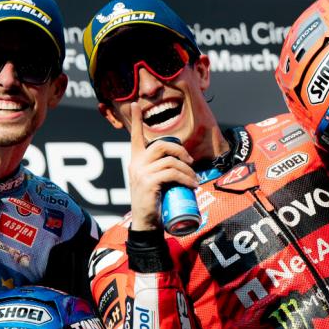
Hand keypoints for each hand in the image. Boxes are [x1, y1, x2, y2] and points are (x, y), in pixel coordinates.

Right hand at [128, 103, 197, 230]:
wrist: (146, 223)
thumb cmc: (153, 201)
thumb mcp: (154, 181)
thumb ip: (161, 169)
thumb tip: (183, 162)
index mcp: (136, 160)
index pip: (134, 137)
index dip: (135, 120)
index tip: (135, 105)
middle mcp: (136, 164)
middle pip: (160, 145)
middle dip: (180, 151)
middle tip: (190, 163)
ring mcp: (140, 173)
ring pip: (169, 161)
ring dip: (187, 170)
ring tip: (193, 180)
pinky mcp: (148, 183)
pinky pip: (171, 174)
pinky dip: (185, 178)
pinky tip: (192, 185)